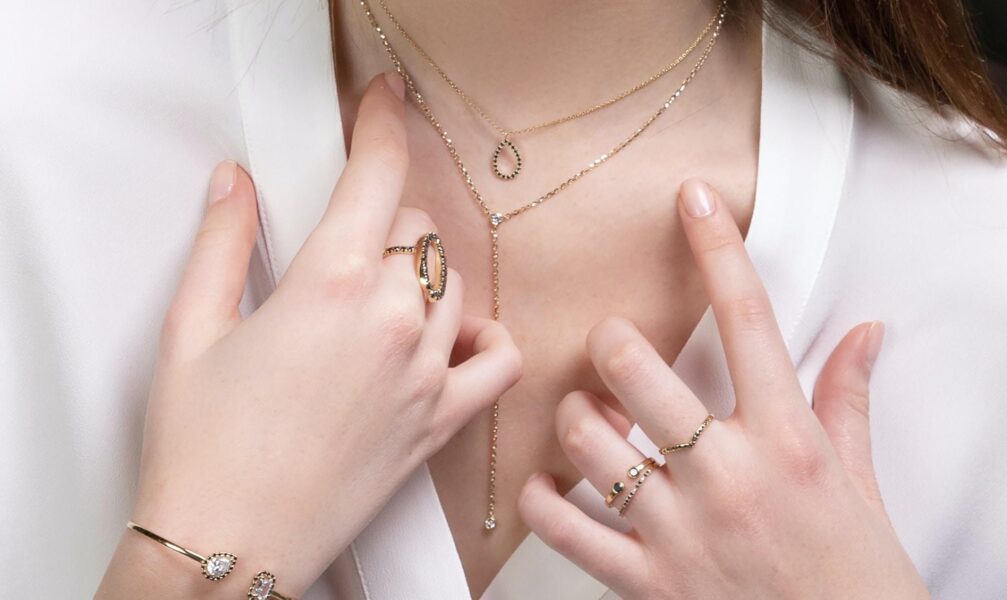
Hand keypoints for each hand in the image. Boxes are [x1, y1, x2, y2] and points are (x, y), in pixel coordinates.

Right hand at [96, 73, 521, 598]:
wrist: (228, 542)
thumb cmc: (203, 449)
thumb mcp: (190, 329)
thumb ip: (223, 243)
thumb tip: (236, 186)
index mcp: (329, 286)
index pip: (376, 175)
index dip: (383, 124)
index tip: (385, 100)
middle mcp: (391, 321)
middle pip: (417, 228)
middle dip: (382, 221)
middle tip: (343, 247)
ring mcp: (425, 372)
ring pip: (453, 282)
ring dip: (421, 275)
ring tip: (374, 300)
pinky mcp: (442, 420)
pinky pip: (499, 358)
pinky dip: (483, 338)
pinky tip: (448, 339)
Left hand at [518, 180, 927, 598]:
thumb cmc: (855, 574)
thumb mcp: (859, 480)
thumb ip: (848, 399)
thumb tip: (866, 332)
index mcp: (786, 440)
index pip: (748, 319)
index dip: (717, 248)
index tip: (692, 198)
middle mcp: (728, 474)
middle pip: (634, 369)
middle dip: (610, 344)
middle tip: (611, 349)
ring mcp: (681, 529)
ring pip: (588, 441)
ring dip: (575, 417)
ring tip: (587, 417)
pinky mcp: (648, 582)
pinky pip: (567, 530)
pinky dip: (543, 500)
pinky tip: (549, 485)